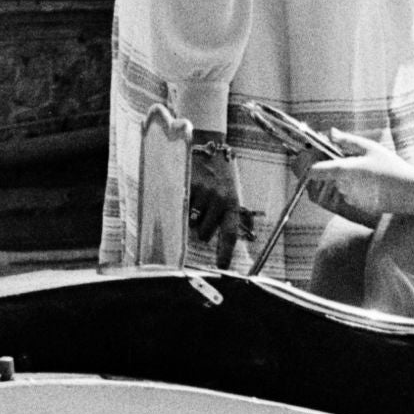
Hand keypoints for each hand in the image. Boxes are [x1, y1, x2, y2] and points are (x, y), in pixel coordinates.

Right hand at [187, 134, 256, 263]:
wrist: (207, 146)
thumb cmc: (217, 175)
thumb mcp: (226, 193)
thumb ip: (222, 214)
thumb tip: (210, 241)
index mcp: (232, 203)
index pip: (230, 234)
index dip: (225, 253)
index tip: (222, 267)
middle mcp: (220, 199)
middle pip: (204, 233)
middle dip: (200, 228)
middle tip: (201, 211)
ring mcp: (204, 193)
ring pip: (190, 222)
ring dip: (190, 215)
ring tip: (195, 198)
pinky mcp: (189, 187)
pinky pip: (181, 209)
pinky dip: (182, 205)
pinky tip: (188, 191)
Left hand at [305, 136, 413, 225]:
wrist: (409, 191)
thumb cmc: (391, 167)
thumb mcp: (369, 147)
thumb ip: (346, 141)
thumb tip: (330, 133)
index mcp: (344, 170)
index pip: (315, 171)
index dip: (312, 165)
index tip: (314, 158)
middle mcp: (344, 187)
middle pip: (332, 175)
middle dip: (339, 167)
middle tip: (357, 160)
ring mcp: (351, 199)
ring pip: (342, 185)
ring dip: (349, 179)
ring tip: (368, 172)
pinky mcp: (359, 207)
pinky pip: (352, 195)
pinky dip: (358, 189)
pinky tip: (373, 184)